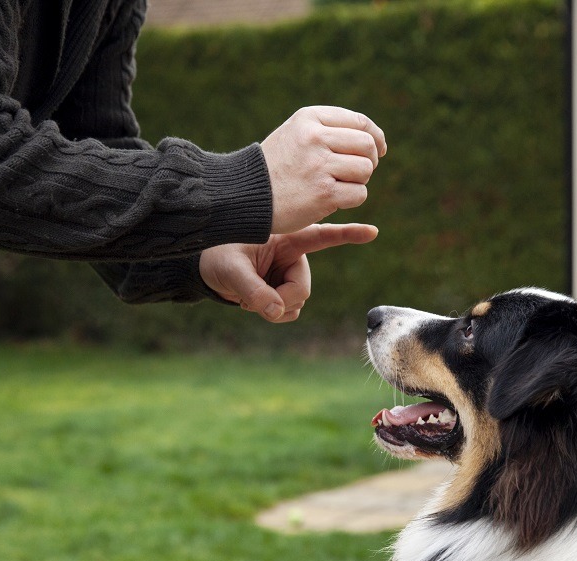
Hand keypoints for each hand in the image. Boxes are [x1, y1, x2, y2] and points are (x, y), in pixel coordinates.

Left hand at [199, 223, 378, 321]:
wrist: (204, 268)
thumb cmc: (215, 255)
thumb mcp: (230, 270)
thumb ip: (252, 291)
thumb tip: (276, 312)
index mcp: (286, 238)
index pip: (322, 235)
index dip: (348, 234)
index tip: (373, 232)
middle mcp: (292, 256)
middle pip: (302, 289)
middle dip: (281, 301)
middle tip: (252, 302)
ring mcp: (288, 274)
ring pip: (297, 303)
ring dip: (274, 308)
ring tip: (247, 297)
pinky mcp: (282, 290)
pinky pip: (288, 311)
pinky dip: (272, 313)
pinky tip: (252, 303)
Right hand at [261, 106, 387, 233]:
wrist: (245, 195)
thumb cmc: (275, 167)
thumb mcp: (296, 134)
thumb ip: (328, 130)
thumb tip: (375, 140)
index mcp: (309, 118)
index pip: (360, 122)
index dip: (376, 137)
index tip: (379, 150)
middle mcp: (315, 138)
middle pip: (367, 145)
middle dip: (370, 160)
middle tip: (357, 173)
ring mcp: (319, 166)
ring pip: (365, 170)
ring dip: (358, 181)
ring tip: (338, 186)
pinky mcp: (323, 193)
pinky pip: (359, 194)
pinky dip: (352, 199)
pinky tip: (333, 200)